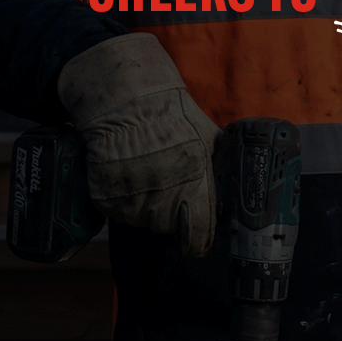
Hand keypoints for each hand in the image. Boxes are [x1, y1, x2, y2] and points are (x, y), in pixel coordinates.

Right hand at [57, 32, 219, 255]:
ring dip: (144, 203)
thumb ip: (221, 167)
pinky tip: (127, 171)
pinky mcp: (106, 198)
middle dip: (169, 211)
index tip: (197, 238)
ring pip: (141, 219)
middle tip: (166, 183)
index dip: (198, 239)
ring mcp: (131, 200)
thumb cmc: (172, 116)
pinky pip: (117, 210)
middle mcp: (162, 199)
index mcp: (193, 187)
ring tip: (145, 171)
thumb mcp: (209, 138)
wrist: (127, 100)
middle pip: (166, 226)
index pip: (197, 235)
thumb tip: (235, 189)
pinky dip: (121, 197)